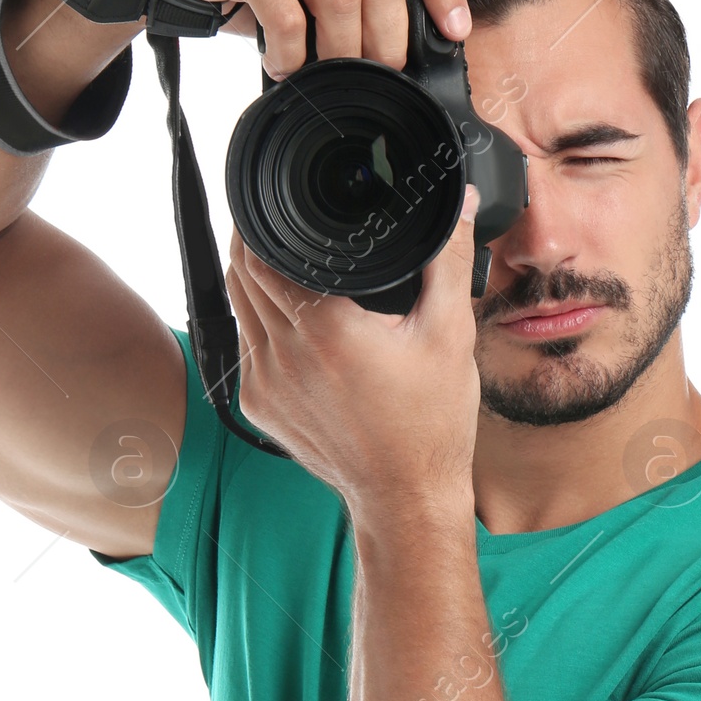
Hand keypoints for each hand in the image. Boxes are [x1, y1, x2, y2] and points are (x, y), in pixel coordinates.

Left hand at [225, 188, 482, 521]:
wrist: (405, 498)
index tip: (279, 202)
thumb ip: (448, 259)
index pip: (264, 251)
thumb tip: (462, 202)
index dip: (264, 219)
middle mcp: (283, 354)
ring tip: (280, 260)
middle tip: (279, 222)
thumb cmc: (430, 425)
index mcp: (324, 327)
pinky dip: (257, 323)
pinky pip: (246, 347)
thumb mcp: (449, 334)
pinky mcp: (259, 407)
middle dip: (253, 240)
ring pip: (238, 308)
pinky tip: (286, 317)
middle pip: (242, 272)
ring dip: (251, 279)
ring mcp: (264, 384)